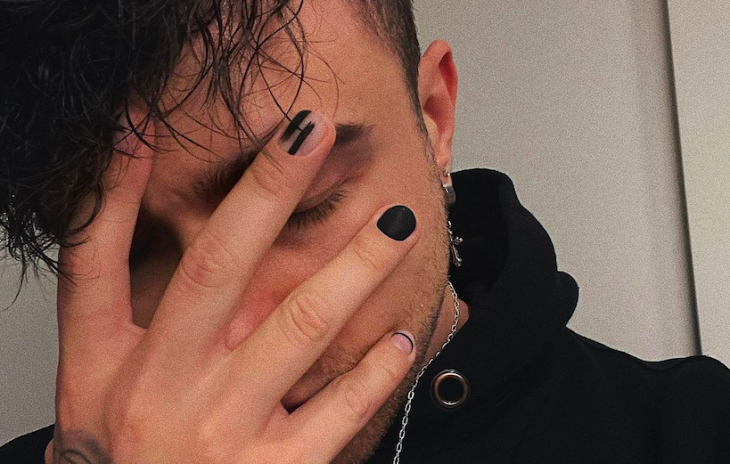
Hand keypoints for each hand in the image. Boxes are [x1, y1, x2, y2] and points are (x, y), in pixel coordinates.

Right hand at [48, 109, 418, 462]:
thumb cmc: (121, 460)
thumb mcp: (94, 391)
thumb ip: (118, 313)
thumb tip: (145, 220)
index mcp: (105, 367)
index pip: (95, 261)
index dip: (111, 190)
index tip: (143, 125)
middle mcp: (159, 392)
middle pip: (214, 271)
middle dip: (264, 192)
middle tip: (311, 132)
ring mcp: (219, 435)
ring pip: (298, 329)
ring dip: (355, 268)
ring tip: (397, 224)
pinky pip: (337, 413)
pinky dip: (375, 372)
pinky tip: (400, 338)